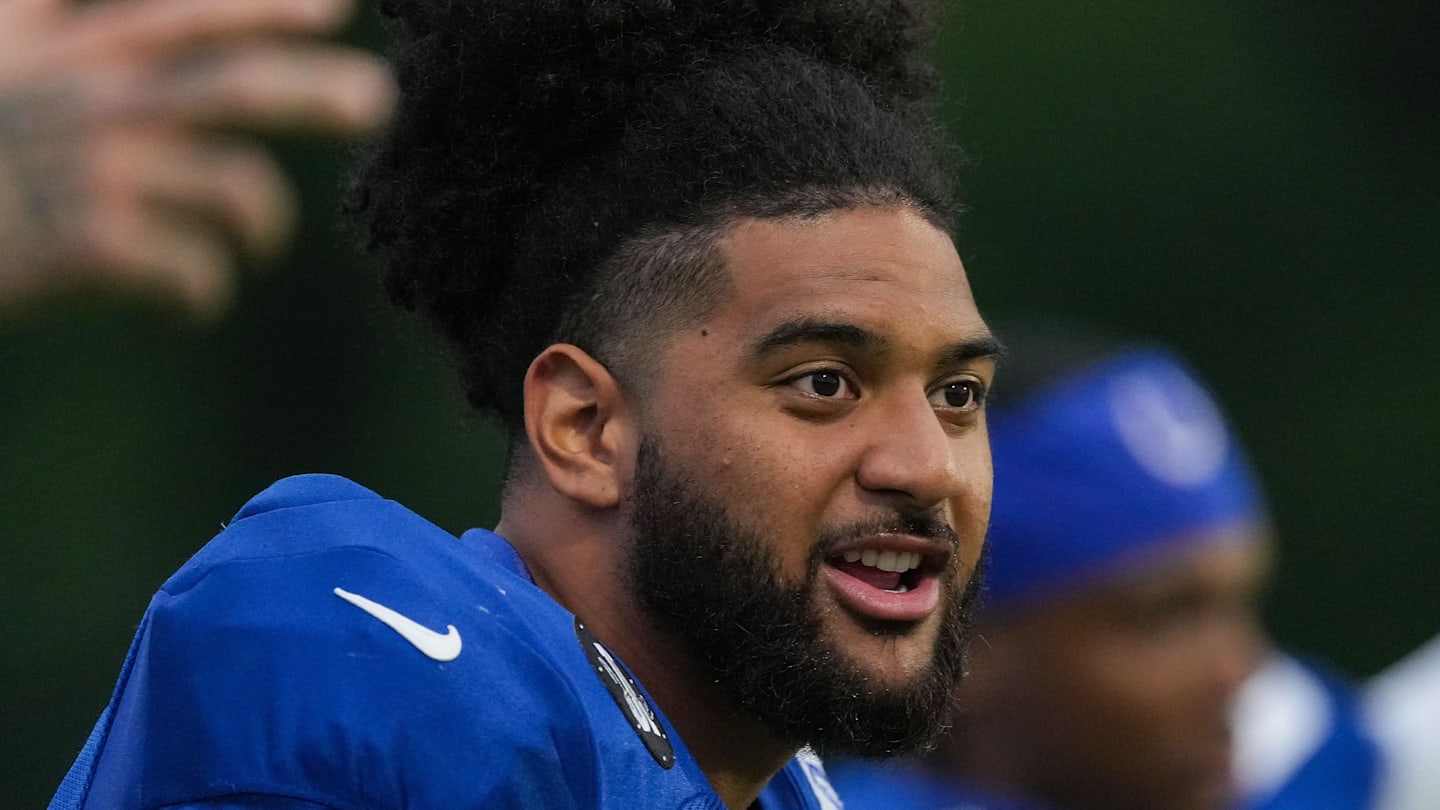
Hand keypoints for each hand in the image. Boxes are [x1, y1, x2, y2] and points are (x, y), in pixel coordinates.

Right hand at [0, 0, 393, 319]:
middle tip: (379, 100)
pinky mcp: (92, 246)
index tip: (340, 2)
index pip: (188, 13)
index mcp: (72, 48)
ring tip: (257, 239)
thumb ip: (51, 5)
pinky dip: (204, 293)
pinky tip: (192, 307)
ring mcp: (99, 171)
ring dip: (263, 221)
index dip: (267, 3)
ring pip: (236, 189)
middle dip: (318, 89)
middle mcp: (96, 98)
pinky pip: (194, 271)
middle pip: (237, 84)